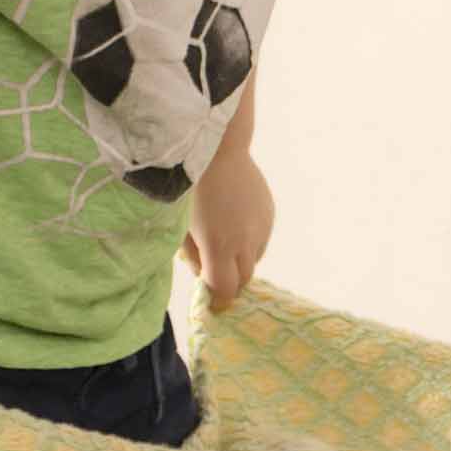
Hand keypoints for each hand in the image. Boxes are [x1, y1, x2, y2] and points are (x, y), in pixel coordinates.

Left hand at [182, 144, 274, 313]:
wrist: (218, 148)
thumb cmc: (189, 186)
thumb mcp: (180, 226)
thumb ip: (192, 255)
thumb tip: (203, 274)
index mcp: (220, 247)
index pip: (226, 289)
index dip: (219, 300)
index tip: (211, 301)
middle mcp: (246, 242)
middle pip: (244, 279)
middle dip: (230, 281)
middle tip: (215, 274)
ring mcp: (262, 227)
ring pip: (255, 259)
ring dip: (240, 261)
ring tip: (224, 245)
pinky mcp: (269, 214)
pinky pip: (261, 239)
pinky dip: (249, 242)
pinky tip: (235, 225)